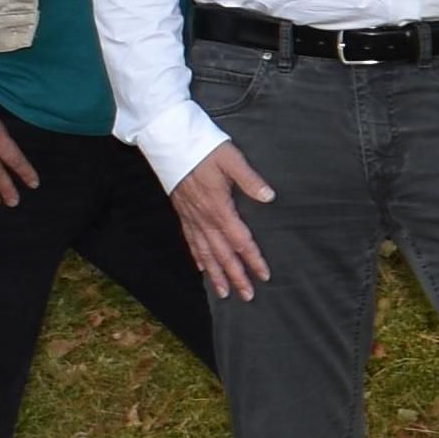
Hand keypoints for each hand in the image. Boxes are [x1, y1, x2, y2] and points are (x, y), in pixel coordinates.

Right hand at [171, 143, 275, 301]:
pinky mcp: (182, 212)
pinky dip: (197, 257)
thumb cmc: (203, 148)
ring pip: (205, 253)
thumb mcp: (231, 159)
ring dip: (215, 274)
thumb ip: (250, 180)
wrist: (169, 141)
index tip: (264, 275)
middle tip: (247, 296)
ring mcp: (191, 217)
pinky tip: (201, 268)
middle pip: (222, 254)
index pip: (240, 240)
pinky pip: (190, 241)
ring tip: (224, 293)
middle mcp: (203, 218)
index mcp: (219, 207)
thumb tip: (269, 197)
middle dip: (235, 276)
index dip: (252, 259)